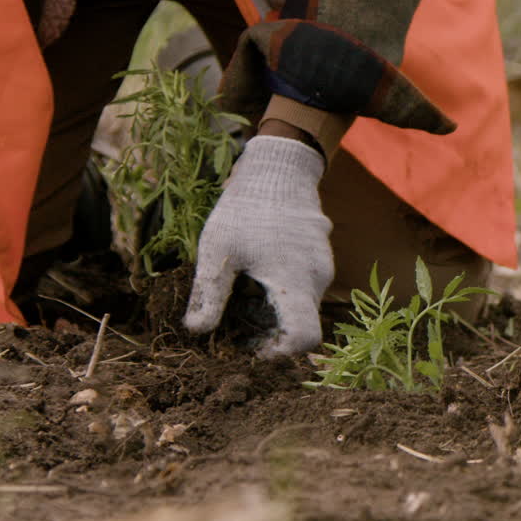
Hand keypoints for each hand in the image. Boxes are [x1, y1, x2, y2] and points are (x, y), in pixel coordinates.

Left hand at [183, 136, 333, 356]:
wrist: (279, 166)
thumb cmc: (246, 207)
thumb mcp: (217, 251)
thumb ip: (209, 295)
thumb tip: (196, 332)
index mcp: (296, 283)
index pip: (304, 340)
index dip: (278, 353)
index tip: (249, 347)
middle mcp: (318, 279)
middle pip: (300, 325)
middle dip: (267, 332)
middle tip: (232, 321)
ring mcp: (323, 266)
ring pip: (301, 306)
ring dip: (272, 311)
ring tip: (239, 293)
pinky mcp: (320, 255)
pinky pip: (303, 286)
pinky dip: (281, 292)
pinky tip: (254, 271)